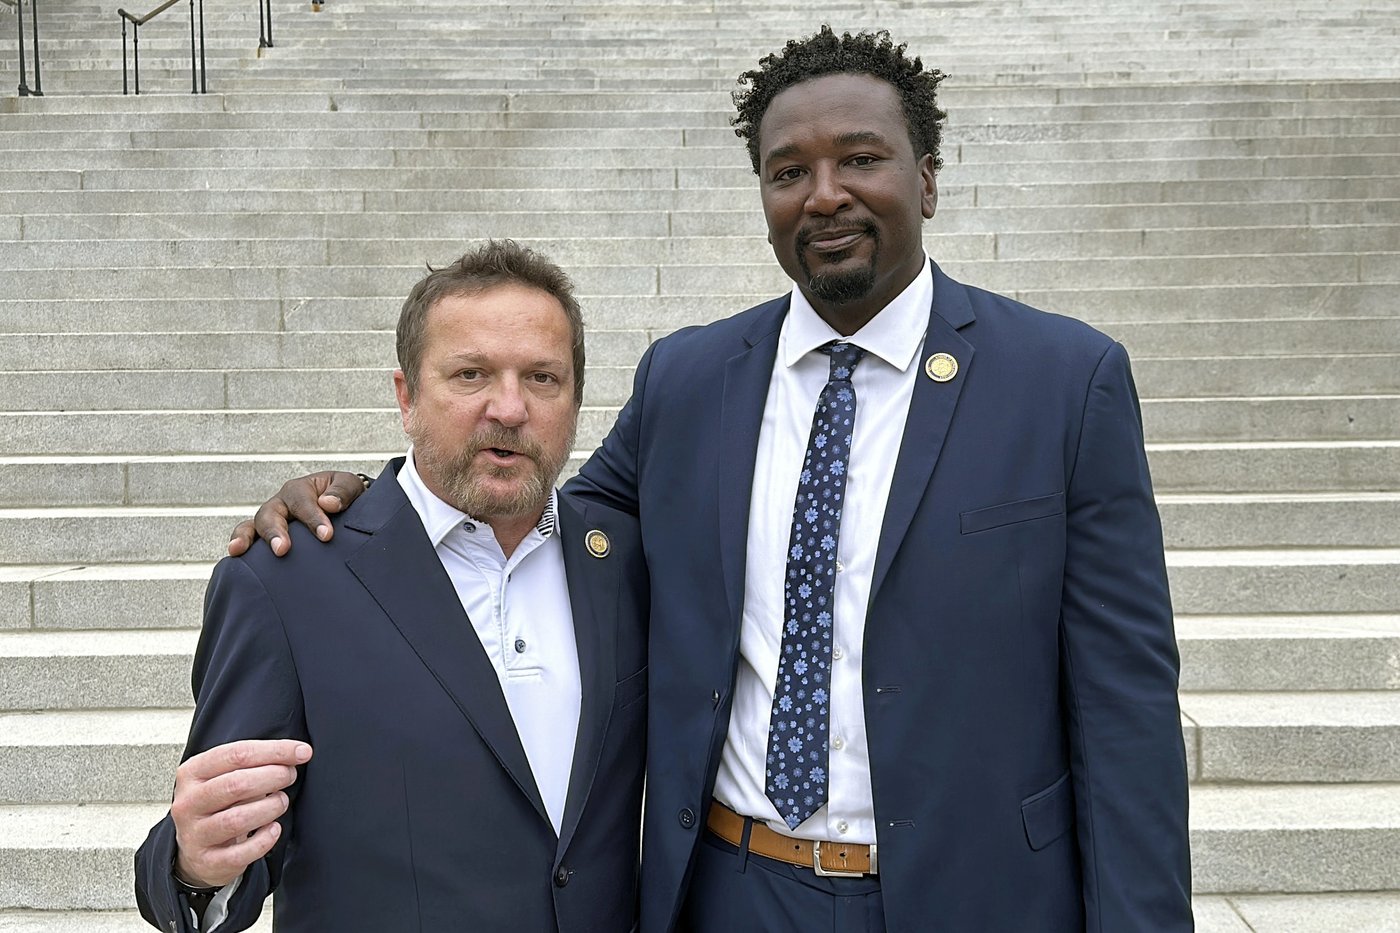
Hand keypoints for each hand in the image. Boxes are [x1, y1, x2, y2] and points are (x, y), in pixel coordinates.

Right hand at [170, 739, 312, 888]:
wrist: (196, 850)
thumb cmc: (220, 804)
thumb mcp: (227, 776)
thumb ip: (256, 763)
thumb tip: (297, 753)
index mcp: (193, 772)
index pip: (236, 754)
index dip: (274, 751)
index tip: (302, 751)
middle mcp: (188, 803)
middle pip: (236, 784)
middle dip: (274, 777)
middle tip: (290, 776)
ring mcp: (195, 834)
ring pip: (238, 819)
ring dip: (270, 807)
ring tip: (281, 801)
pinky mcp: (207, 862)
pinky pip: (241, 853)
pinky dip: (264, 840)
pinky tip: (274, 829)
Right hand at [227, 471, 366, 557]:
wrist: (344, 510)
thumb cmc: (344, 497)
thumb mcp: (349, 485)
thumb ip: (342, 491)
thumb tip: (328, 503)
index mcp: (300, 490)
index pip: (303, 502)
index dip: (313, 518)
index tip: (326, 535)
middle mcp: (281, 504)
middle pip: (270, 514)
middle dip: (275, 532)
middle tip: (282, 549)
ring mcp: (271, 522)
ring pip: (252, 526)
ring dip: (245, 537)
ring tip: (240, 551)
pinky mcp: (267, 539)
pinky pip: (248, 540)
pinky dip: (239, 546)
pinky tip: (234, 559)